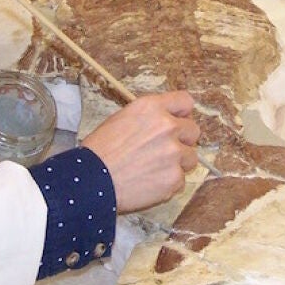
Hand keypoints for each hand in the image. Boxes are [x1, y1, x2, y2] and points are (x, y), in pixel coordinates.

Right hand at [81, 91, 199, 212]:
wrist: (90, 181)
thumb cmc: (100, 151)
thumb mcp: (121, 119)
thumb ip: (149, 118)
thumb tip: (166, 121)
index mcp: (152, 108)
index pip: (185, 101)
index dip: (182, 114)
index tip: (177, 122)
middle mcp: (167, 126)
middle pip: (193, 130)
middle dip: (182, 141)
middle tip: (163, 151)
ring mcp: (174, 153)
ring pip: (190, 157)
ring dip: (177, 164)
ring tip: (153, 169)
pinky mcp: (174, 178)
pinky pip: (180, 180)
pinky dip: (168, 183)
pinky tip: (149, 183)